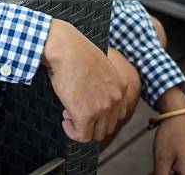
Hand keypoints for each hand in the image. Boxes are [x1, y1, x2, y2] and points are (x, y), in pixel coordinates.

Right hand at [41, 18, 127, 142]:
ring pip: (96, 134)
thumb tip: (93, 94)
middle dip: (91, 122)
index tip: (89, 109)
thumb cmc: (76, 51)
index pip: (118, 114)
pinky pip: (82, 136)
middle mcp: (115, 98)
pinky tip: (65, 120)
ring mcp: (102, 108)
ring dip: (82, 127)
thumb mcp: (100, 65)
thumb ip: (103, 82)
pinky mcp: (85, 115)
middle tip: (76, 111)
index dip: (102, 115)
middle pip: (108, 126)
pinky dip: (72, 132)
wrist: (64, 48)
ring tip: (69, 114)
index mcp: (120, 85)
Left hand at [153, 87, 184, 173]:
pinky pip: (181, 166)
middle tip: (156, 167)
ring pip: (179, 173)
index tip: (157, 170)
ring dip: (168, 171)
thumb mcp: (162, 158)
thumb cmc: (170, 134)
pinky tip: (164, 156)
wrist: (177, 112)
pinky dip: (172, 166)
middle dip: (166, 174)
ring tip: (159, 161)